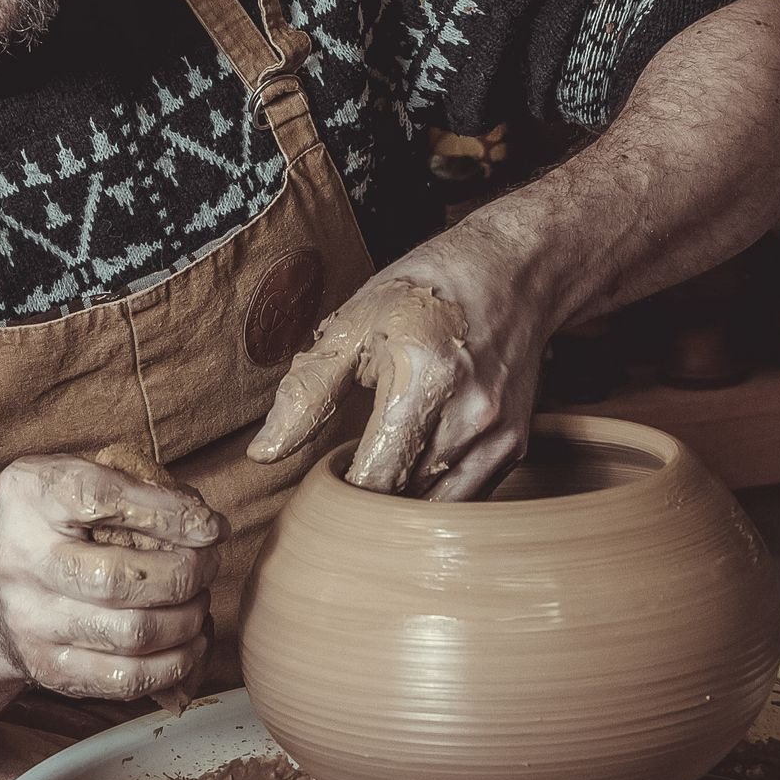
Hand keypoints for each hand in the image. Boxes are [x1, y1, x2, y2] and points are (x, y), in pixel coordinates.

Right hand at [0, 446, 221, 702]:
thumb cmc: (62, 524)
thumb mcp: (82, 480)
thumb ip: (136, 485)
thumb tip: (206, 526)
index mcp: (30, 496)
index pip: (102, 500)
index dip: (169, 514)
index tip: (211, 527)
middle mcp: (20, 560)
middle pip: (121, 578)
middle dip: (186, 573)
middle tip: (208, 565)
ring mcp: (31, 621)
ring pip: (133, 634)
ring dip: (188, 618)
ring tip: (199, 599)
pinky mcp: (48, 669)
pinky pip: (128, 678)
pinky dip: (176, 662)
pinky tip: (190, 640)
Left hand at [248, 227, 551, 500]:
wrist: (513, 272)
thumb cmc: (425, 290)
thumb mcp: (355, 323)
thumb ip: (308, 392)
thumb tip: (265, 453)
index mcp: (424, 377)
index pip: (374, 479)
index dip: (342, 490)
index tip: (327, 478)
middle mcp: (471, 413)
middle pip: (404, 500)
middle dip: (371, 496)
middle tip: (351, 467)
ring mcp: (500, 435)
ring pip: (436, 507)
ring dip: (404, 498)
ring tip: (387, 456)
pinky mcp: (515, 446)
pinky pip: (466, 495)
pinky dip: (436, 487)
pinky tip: (420, 452)